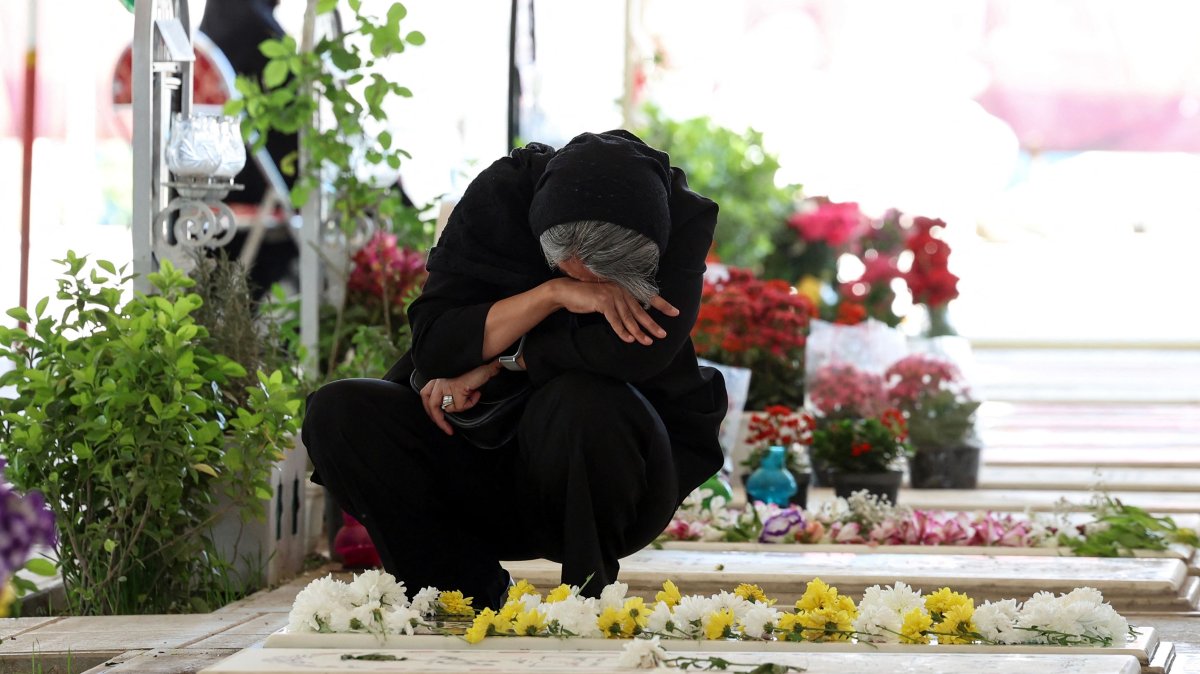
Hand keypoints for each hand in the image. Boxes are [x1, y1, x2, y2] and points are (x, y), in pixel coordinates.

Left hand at [420, 361, 500, 434]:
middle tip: (448, 429)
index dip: (430, 410)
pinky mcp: (456, 389)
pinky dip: (471, 403)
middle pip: (431, 405)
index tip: (438, 420)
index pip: (426, 395)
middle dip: (439, 420)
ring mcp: (447, 385)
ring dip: (462, 407)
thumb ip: (453, 390)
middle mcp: (439, 381)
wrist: (481, 359)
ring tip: (472, 397)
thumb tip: (452, 405)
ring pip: (449, 408)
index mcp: (437, 378)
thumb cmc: (473, 368)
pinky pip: (461, 406)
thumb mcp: (459, 380)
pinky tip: (476, 394)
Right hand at [548, 278, 679, 345]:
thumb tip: (634, 319)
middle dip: (652, 324)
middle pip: (640, 310)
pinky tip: (628, 339)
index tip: (676, 312)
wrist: (566, 292)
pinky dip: (621, 330)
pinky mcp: (602, 301)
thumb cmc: (587, 298)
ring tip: (647, 342)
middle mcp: (620, 289)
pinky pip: (614, 319)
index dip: (662, 304)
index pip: (646, 297)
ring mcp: (612, 294)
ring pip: (628, 317)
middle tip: (662, 335)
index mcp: (624, 288)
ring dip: (638, 332)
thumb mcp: (606, 300)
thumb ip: (620, 306)